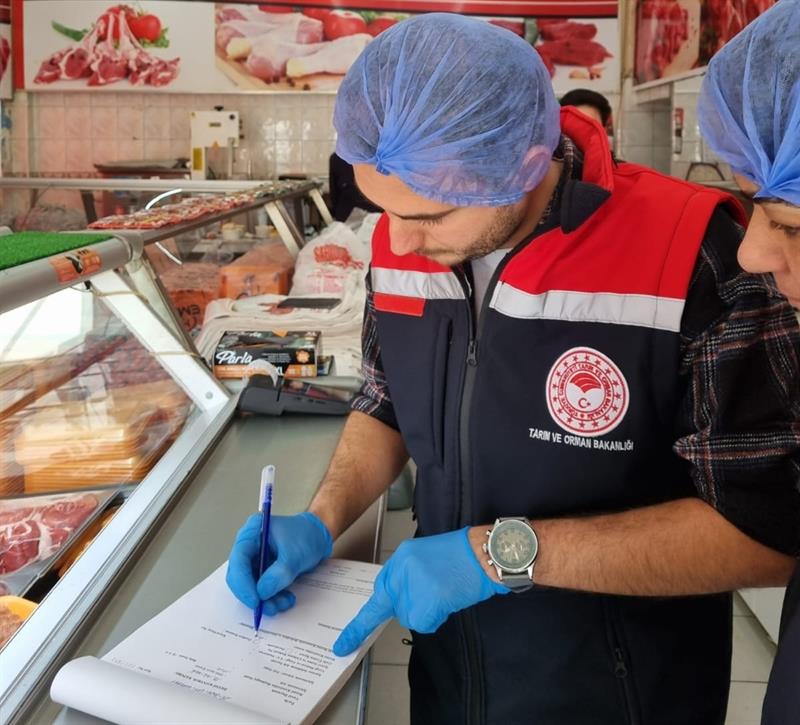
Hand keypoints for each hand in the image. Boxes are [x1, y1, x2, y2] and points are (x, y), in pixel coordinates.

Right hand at [226, 512, 332, 614]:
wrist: (319, 537)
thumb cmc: (307, 536)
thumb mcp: (296, 554)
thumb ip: (279, 573)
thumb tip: (262, 593)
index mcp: (252, 532)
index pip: (238, 560)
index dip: (243, 583)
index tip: (255, 600)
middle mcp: (249, 546)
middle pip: (239, 576)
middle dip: (254, 594)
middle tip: (269, 607)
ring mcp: (255, 559)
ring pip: (251, 586)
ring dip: (266, 600)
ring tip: (284, 602)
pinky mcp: (262, 571)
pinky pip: (261, 589)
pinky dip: (272, 598)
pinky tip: (286, 599)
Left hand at [332, 527, 508, 655]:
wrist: (485, 552)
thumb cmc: (462, 556)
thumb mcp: (425, 557)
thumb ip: (407, 576)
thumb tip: (401, 600)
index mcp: (401, 557)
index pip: (378, 590)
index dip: (361, 621)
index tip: (344, 643)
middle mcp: (402, 569)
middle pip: (393, 607)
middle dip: (410, 607)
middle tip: (434, 595)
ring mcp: (413, 584)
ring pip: (409, 617)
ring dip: (427, 611)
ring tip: (446, 590)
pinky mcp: (427, 598)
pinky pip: (424, 622)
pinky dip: (437, 617)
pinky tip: (449, 598)